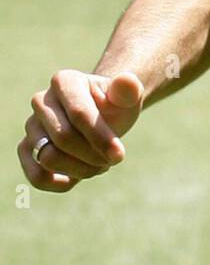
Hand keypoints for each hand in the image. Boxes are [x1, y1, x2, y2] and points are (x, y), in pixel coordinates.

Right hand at [17, 69, 143, 192]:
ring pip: (48, 158)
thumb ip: (128, 90)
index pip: (78, 114)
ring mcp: (31, 125)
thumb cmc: (115, 106)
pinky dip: (59, 184)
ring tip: (99, 164)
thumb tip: (127, 82)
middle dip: (92, 155)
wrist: (104, 117)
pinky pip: (35, 175)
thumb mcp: (128, 98)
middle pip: (63, 138)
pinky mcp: (26, 149)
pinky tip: (77, 178)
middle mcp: (41, 100)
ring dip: (81, 169)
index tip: (119, 155)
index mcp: (64, 81)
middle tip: (113, 158)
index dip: (100, 138)